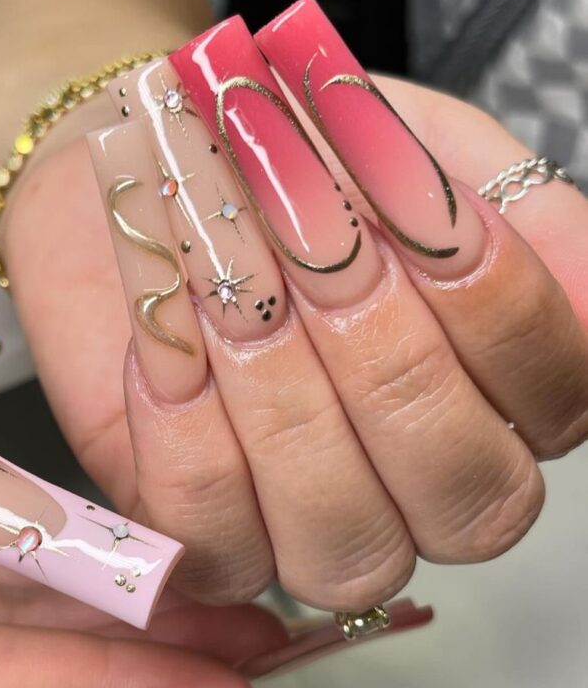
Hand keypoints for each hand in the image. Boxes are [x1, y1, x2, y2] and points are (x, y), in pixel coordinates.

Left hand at [1, 9, 587, 611]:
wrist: (143, 162)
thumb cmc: (275, 161)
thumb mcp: (399, 142)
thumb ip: (495, 197)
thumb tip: (580, 276)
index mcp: (499, 394)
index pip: (558, 396)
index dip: (494, 305)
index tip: (414, 201)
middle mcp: (420, 487)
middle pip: (464, 494)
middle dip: (383, 356)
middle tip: (314, 240)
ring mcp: (314, 528)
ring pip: (345, 545)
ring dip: (283, 394)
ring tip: (229, 277)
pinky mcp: (206, 539)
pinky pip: (214, 537)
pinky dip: (185, 426)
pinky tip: (168, 335)